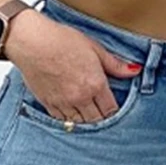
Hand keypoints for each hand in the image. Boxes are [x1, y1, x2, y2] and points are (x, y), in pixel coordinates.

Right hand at [4, 8, 142, 121]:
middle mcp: (81, 97)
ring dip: (88, 122)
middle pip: (98, 121)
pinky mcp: (50, 105)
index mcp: (95, 84)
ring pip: (82, 124)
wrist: (30, 40)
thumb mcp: (93, 47)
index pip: (112, 110)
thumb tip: (135, 70)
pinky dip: (71, 120)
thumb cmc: (60, 39)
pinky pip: (64, 121)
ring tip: (90, 117)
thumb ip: (115, 64)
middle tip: (103, 115)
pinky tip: (74, 115)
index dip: (114, 111)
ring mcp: (65, 103)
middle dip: (103, 119)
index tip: (113, 108)